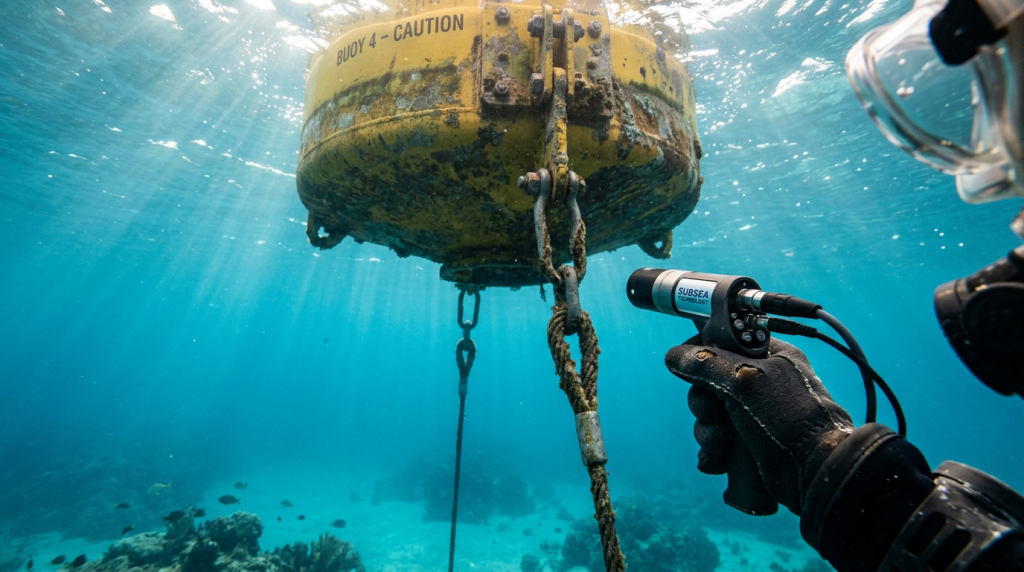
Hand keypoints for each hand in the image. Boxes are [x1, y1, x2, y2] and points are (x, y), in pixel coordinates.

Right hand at [665, 336, 854, 513]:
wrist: (815, 474)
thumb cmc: (786, 419)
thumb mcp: (742, 382)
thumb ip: (705, 364)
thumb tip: (673, 356)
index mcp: (768, 356)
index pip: (724, 341)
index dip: (701, 352)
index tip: (688, 366)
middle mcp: (761, 382)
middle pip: (709, 383)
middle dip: (703, 404)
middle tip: (713, 416)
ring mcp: (756, 415)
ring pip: (711, 416)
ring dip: (706, 432)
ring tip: (720, 447)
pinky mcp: (751, 445)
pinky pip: (718, 443)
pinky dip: (712, 453)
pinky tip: (716, 462)